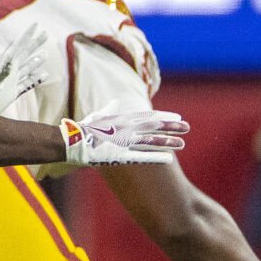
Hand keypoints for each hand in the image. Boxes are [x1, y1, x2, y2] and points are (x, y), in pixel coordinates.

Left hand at [0, 22, 48, 112]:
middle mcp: (4, 73)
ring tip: (46, 53)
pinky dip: (36, 79)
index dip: (25, 37)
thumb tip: (1, 63)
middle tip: (45, 32)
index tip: (34, 25)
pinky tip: (46, 74)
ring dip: (36, 61)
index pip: (16, 48)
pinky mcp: (10, 94)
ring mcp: (8, 83)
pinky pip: (26, 84)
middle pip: (22, 55)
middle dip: (34, 44)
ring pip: (26, 69)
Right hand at [61, 101, 187, 165]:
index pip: (149, 115)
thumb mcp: (99, 114)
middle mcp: (128, 127)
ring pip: (152, 140)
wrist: (72, 140)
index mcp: (123, 117)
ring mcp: (125, 140)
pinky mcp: (121, 154)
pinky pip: (142, 156)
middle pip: (155, 126)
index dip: (165, 116)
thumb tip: (115, 101)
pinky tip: (170, 158)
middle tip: (188, 127)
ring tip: (183, 143)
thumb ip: (110, 108)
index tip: (178, 117)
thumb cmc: (84, 127)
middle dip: (172, 127)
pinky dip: (156, 157)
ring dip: (168, 141)